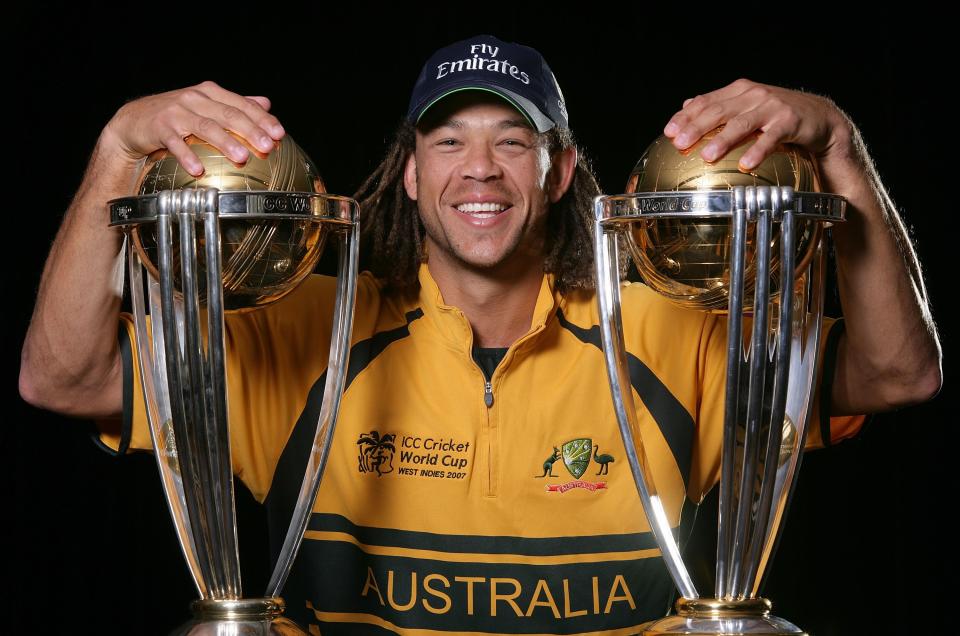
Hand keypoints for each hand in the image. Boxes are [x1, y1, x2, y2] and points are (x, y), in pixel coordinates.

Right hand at [102, 80, 284, 176]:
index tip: (279, 134)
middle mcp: (195, 99)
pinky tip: (199, 169)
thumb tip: (266, 104)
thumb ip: (235, 105)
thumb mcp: (206, 106)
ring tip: (242, 157)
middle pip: (228, 115)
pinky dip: (187, 156)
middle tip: (266, 146)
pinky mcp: (160, 128)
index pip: (242, 104)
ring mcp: (177, 112)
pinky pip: (176, 143)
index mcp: (210, 93)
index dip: (262, 119)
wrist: (134, 121)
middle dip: (250, 130)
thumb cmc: (176, 116)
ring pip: (206, 127)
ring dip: (225, 142)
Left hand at [662, 78, 853, 171]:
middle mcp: (753, 95)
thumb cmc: (776, 115)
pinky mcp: (789, 122)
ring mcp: (771, 107)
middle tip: (680, 144)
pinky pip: (771, 138)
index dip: (685, 116)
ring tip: (707, 156)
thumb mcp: (746, 107)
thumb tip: (686, 106)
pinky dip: (758, 150)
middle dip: (696, 128)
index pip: (706, 101)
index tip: (668, 133)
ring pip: (742, 123)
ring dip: (723, 140)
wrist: (818, 117)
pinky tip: (746, 164)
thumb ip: (718, 106)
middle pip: (718, 111)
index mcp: (738, 91)